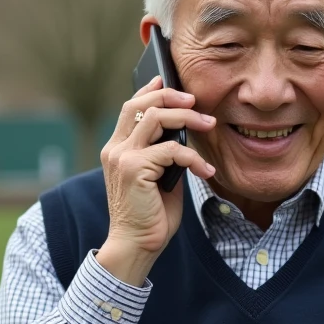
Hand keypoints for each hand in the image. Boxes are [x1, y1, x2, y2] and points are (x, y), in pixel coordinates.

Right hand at [97, 76, 216, 285]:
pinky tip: (206, 171)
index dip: (149, 89)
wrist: (136, 245)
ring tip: (209, 124)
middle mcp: (115, 149)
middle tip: (197, 102)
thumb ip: (165, 153)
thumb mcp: (159, 176)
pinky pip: (171, 149)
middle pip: (140, 104)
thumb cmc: (150, 215)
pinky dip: (193, 157)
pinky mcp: (134, 168)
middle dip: (170, 95)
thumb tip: (187, 131)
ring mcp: (121, 157)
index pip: (130, 107)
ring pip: (156, 118)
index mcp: (117, 149)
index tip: (167, 79)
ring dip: (187, 118)